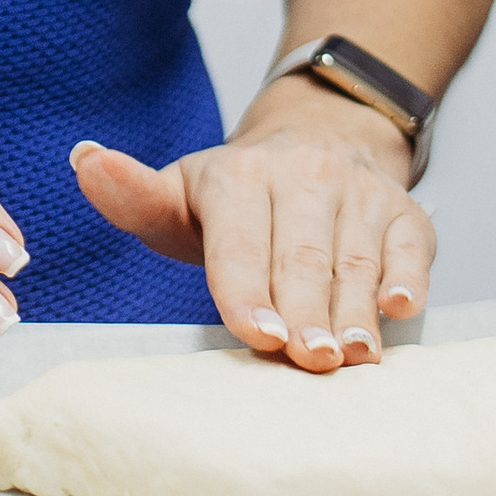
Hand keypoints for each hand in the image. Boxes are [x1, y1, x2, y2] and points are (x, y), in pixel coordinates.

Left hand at [72, 101, 432, 368]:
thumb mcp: (179, 194)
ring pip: (355, 259)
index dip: (247, 288)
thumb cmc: (237, 197)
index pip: (240, 239)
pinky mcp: (403, 212)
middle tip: (307, 359)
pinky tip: (401, 308)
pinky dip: (409, 277)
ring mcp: (357, 193)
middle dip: (305, 311)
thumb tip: (85, 161)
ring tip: (350, 355)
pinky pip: (410, 246)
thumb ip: (132, 195)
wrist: (319, 136)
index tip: (257, 332)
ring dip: (354, 310)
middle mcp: (302, 176)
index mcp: (237, 176)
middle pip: (302, 255)